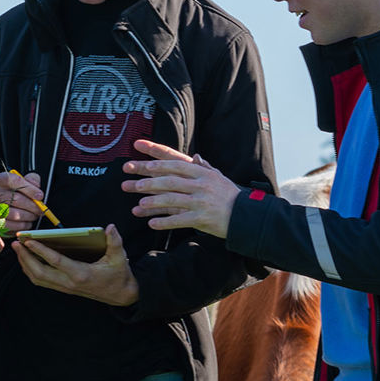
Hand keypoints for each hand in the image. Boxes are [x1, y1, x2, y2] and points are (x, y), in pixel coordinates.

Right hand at [0, 169, 43, 233]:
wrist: (9, 205)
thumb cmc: (18, 192)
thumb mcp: (26, 181)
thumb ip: (32, 180)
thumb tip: (37, 191)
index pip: (12, 180)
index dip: (28, 188)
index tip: (40, 196)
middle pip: (14, 199)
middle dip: (32, 205)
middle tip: (41, 209)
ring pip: (14, 214)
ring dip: (28, 216)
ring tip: (35, 215)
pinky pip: (11, 226)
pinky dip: (23, 225)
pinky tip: (28, 222)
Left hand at [13, 224, 139, 305]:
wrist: (120, 295)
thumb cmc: (118, 274)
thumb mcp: (119, 257)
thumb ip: (115, 242)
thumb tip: (110, 227)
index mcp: (81, 274)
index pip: (55, 262)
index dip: (40, 251)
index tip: (28, 241)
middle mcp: (69, 283)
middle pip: (39, 272)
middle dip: (25, 257)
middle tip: (16, 243)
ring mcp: (64, 287)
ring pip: (37, 278)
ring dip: (25, 264)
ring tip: (18, 249)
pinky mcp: (62, 288)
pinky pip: (41, 281)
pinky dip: (30, 270)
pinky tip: (26, 259)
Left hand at [122, 139, 238, 238]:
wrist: (245, 216)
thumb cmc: (229, 196)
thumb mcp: (218, 178)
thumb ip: (204, 167)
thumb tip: (195, 157)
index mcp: (203, 173)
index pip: (177, 164)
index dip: (158, 161)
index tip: (143, 160)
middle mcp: (201, 185)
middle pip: (171, 181)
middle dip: (150, 182)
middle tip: (134, 184)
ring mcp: (201, 202)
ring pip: (172, 200)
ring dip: (154, 202)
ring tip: (139, 205)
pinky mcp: (201, 219)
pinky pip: (179, 220)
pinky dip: (164, 222)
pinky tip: (151, 223)